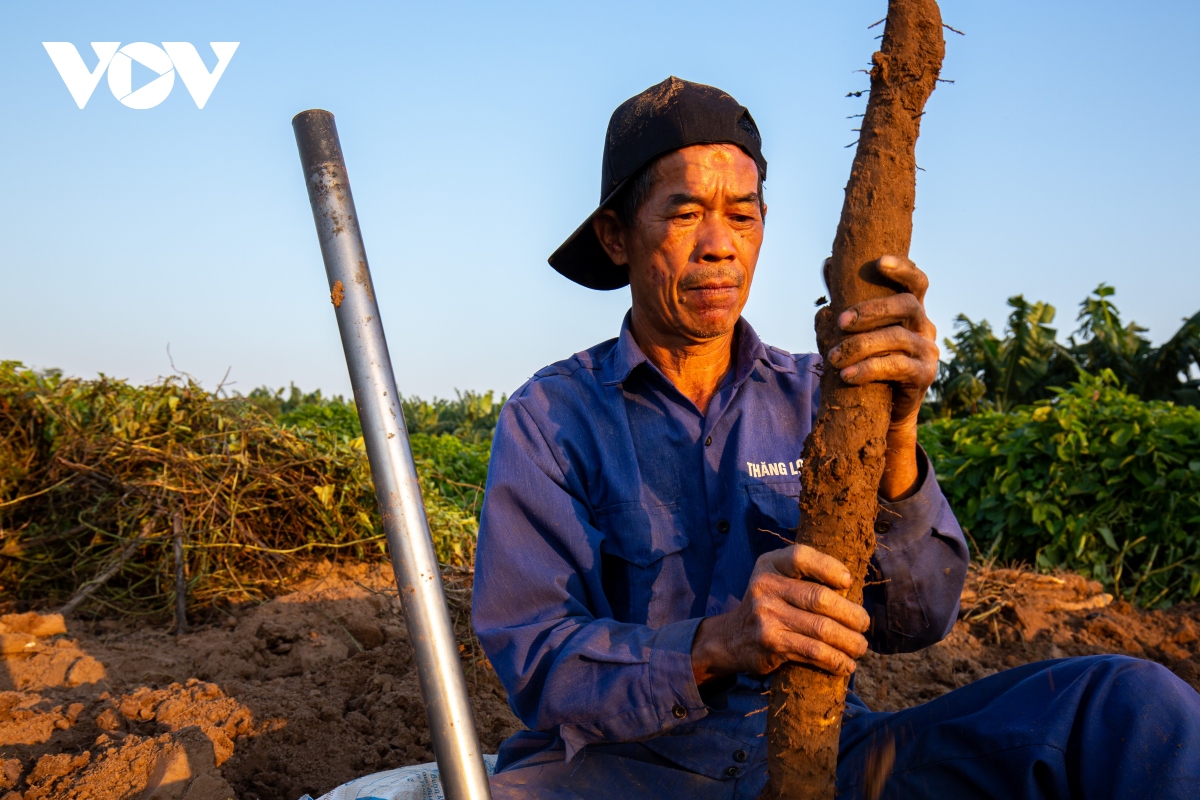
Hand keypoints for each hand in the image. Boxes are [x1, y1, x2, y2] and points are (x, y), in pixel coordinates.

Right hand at [691, 545, 869, 683]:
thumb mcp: (777, 579)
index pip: (801, 557)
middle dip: (851, 614)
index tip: (848, 582)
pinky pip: (814, 652)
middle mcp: (764, 586)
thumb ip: (806, 577)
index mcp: (769, 564)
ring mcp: (766, 616)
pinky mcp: (771, 643)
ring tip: (860, 646)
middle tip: (864, 624)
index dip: (829, 567)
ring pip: (822, 629)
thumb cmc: (769, 605)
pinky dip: (836, 660)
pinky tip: (846, 664)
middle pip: (820, 598)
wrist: (731, 638)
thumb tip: (854, 591)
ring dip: (850, 641)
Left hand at [823, 255, 938, 499]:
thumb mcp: (856, 329)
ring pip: (898, 338)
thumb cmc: (869, 359)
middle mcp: (924, 326)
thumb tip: (829, 264)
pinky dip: (869, 369)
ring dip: (861, 345)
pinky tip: (847, 375)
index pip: (916, 282)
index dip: (903, 268)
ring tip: (834, 357)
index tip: (879, 262)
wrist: (885, 408)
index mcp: (911, 310)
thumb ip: (846, 298)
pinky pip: (898, 367)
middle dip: (873, 309)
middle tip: (841, 321)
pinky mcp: (924, 376)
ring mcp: (928, 351)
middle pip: (908, 305)